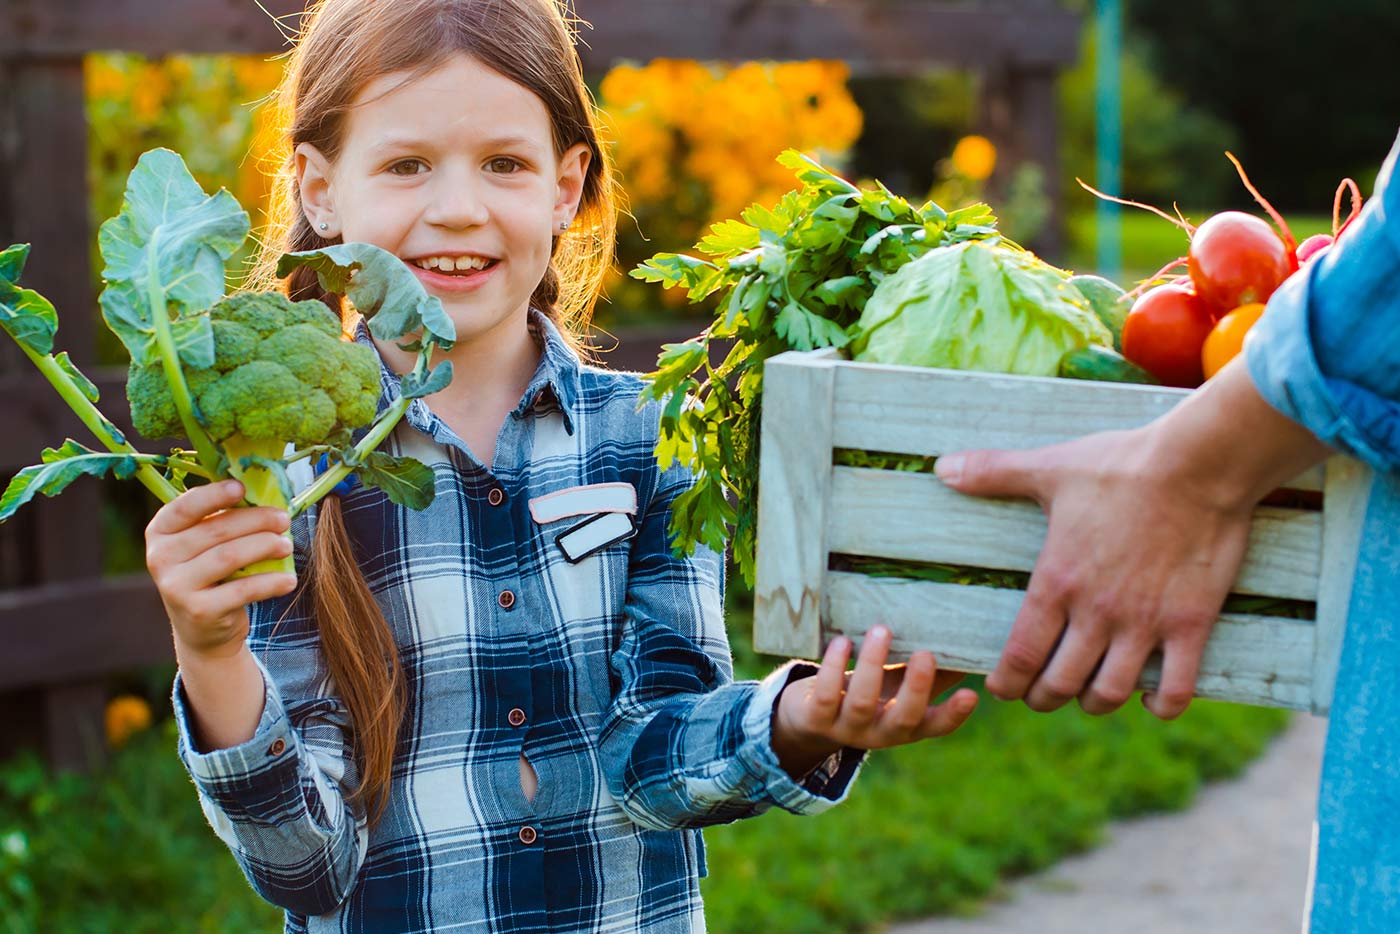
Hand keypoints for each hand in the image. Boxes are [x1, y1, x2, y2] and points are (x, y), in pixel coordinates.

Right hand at [145, 479, 297, 658]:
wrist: (202, 628)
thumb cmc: (211, 573)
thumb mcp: (205, 545)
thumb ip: (222, 519)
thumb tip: (265, 492)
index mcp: (160, 532)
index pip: (185, 507)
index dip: (214, 495)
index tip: (241, 488)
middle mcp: (161, 558)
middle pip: (216, 531)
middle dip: (257, 521)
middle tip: (283, 520)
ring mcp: (176, 587)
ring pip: (229, 556)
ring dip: (265, 546)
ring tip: (287, 545)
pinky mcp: (199, 611)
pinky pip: (242, 590)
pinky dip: (270, 582)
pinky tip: (289, 580)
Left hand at [771, 625, 978, 776]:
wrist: (810, 719)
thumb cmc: (866, 693)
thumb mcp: (897, 684)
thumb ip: (929, 671)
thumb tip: (967, 643)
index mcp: (906, 726)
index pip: (937, 726)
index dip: (954, 714)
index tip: (972, 695)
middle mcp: (880, 732)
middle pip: (903, 718)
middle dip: (916, 686)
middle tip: (926, 654)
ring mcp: (848, 729)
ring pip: (862, 702)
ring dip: (872, 664)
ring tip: (881, 629)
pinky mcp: (817, 720)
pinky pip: (827, 695)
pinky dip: (834, 666)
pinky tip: (842, 641)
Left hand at [933, 358, 1331, 719]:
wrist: (1199, 462)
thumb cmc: (1121, 465)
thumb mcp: (1050, 468)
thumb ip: (994, 474)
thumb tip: (942, 467)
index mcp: (1056, 581)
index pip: (1019, 658)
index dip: (1006, 683)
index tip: (1002, 687)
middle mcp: (1095, 612)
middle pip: (1058, 685)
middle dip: (1043, 697)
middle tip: (1041, 693)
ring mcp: (1144, 622)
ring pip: (1109, 693)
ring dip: (1094, 703)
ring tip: (1089, 694)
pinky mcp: (1191, 624)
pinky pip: (1176, 689)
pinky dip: (1161, 705)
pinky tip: (1150, 697)